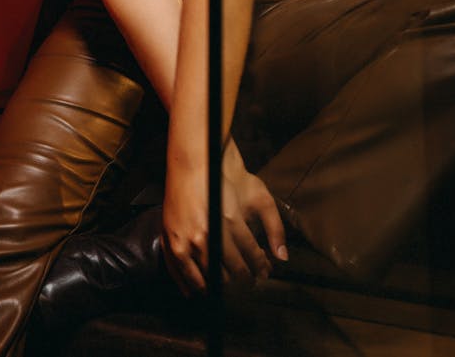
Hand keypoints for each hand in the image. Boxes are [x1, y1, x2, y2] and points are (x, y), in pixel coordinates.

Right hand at [161, 141, 286, 296]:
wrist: (196, 162)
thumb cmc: (227, 177)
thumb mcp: (260, 197)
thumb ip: (275, 228)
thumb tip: (283, 257)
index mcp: (230, 222)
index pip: (251, 256)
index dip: (261, 266)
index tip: (264, 271)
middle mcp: (208, 234)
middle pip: (230, 270)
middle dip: (243, 277)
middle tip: (248, 280)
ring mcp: (187, 238)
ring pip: (207, 275)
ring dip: (220, 284)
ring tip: (227, 285)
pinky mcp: (171, 238)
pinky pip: (180, 271)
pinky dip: (189, 284)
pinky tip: (197, 291)